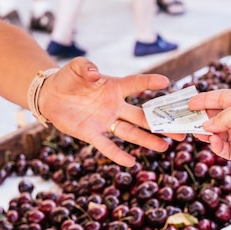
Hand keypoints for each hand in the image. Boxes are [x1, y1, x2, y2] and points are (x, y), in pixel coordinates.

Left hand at [40, 57, 180, 166]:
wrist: (50, 96)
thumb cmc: (67, 78)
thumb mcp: (76, 67)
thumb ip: (86, 67)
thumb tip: (95, 74)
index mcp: (114, 87)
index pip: (136, 84)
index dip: (150, 82)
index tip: (166, 83)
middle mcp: (115, 106)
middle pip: (142, 115)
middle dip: (162, 122)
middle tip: (180, 129)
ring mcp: (106, 121)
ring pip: (131, 132)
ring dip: (147, 140)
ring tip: (164, 146)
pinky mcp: (92, 134)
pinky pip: (108, 146)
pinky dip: (118, 154)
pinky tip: (131, 162)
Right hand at [188, 88, 230, 165]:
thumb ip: (224, 116)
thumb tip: (207, 125)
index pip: (220, 98)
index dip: (204, 100)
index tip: (188, 104)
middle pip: (218, 118)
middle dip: (203, 119)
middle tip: (187, 122)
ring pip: (220, 135)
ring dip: (209, 134)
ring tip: (198, 133)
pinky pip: (227, 149)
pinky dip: (218, 146)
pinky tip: (213, 142)